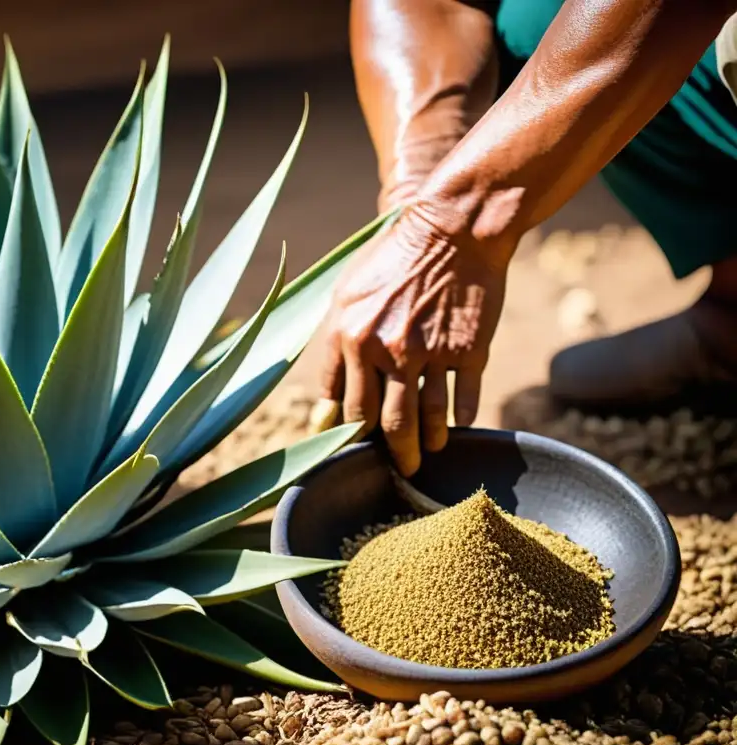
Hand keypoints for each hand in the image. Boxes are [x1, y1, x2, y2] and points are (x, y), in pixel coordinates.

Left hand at [317, 200, 510, 475]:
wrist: (454, 227)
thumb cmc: (393, 260)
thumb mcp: (347, 296)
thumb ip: (334, 353)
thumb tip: (324, 412)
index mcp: (349, 336)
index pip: (344, 407)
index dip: (348, 436)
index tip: (354, 451)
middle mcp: (386, 349)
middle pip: (383, 423)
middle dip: (388, 454)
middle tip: (396, 468)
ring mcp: (429, 352)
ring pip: (423, 421)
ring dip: (424, 445)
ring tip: (426, 454)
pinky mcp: (468, 351)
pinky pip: (461, 403)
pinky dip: (458, 421)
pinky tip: (456, 426)